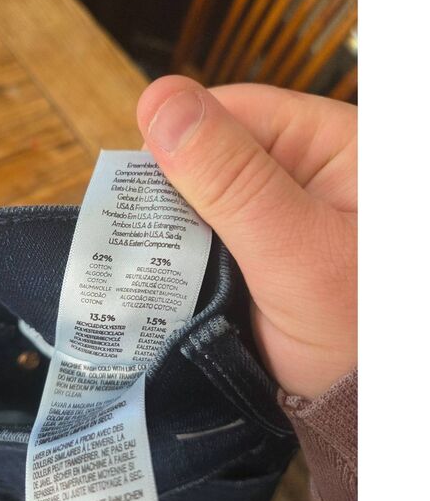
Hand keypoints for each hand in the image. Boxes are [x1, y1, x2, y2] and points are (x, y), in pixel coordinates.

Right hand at [137, 76, 356, 399]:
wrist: (357, 400)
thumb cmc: (353, 326)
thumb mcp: (294, 247)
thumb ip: (232, 178)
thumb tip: (159, 100)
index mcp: (327, 143)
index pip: (233, 111)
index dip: (179, 141)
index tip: (143, 192)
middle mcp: (301, 167)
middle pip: (210, 152)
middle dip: (172, 193)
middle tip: (145, 239)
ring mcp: (276, 207)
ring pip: (200, 195)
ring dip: (173, 227)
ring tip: (149, 260)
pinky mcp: (257, 242)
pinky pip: (204, 230)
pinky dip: (181, 250)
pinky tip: (164, 271)